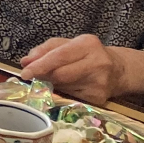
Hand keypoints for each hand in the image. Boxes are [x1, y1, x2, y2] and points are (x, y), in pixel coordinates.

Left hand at [20, 34, 136, 104]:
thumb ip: (45, 50)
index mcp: (88, 44)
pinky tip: (69, 86)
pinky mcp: (99, 98)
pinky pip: (71, 96)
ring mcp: (99, 82)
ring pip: (63, 87)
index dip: (39, 65)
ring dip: (52, 84)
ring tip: (55, 78)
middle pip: (60, 74)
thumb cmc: (88, 54)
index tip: (24, 72)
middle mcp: (97, 63)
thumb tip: (25, 61)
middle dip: (43, 76)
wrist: (119, 70)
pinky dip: (63, 92)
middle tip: (32, 77)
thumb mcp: (68, 45)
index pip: (58, 56)